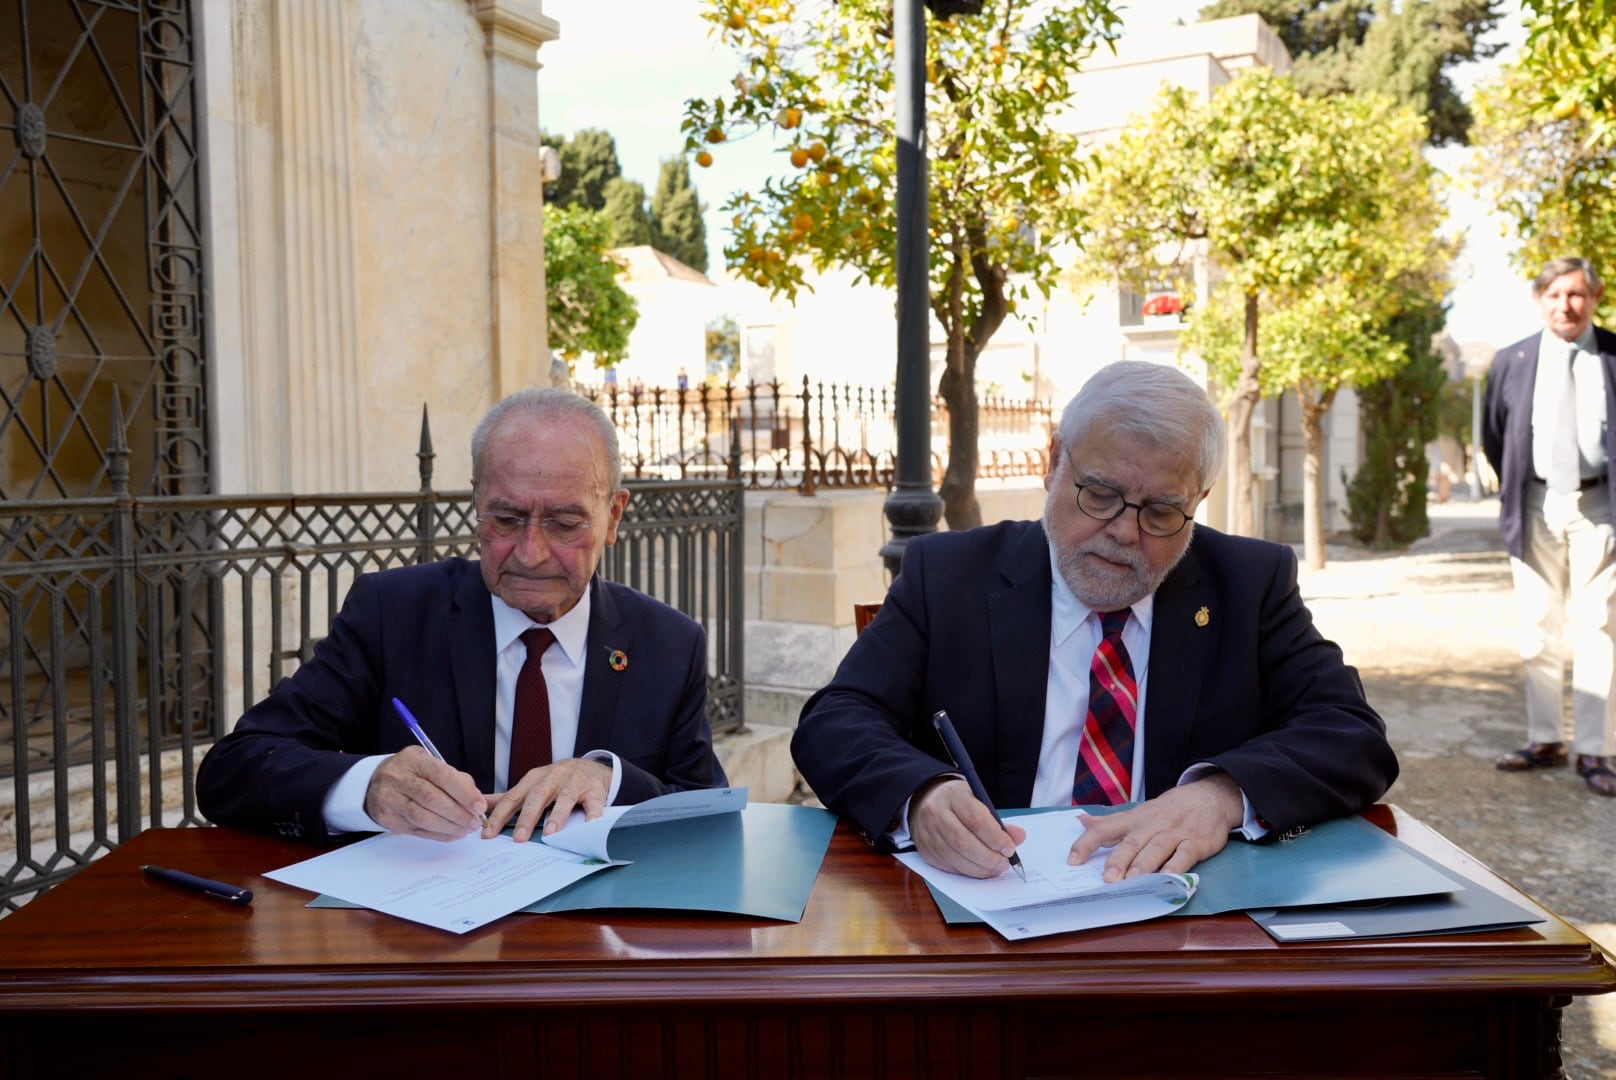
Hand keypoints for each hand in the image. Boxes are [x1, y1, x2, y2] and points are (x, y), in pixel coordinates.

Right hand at [364, 746, 487, 840]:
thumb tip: (476, 798)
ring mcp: (390, 799)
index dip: (464, 793)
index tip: (480, 806)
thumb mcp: (431, 764)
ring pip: (423, 818)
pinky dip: (438, 834)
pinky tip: (452, 834)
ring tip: (466, 829)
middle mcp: (399, 778)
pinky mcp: (388, 819)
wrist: (375, 782)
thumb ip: (455, 778)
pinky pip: (417, 830)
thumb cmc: (411, 773)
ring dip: (449, 827)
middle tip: (475, 822)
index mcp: (415, 760)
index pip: (442, 775)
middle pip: (432, 799)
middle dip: (459, 813)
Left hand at [483, 757, 612, 841]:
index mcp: (534, 779)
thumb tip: (480, 804)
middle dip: (527, 817)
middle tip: (519, 838)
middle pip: (537, 796)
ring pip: (564, 798)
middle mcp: (553, 778)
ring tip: (550, 834)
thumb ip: (509, 797)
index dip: (500, 815)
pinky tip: (590, 826)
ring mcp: (574, 783)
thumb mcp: (532, 784)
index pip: (513, 797)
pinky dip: (593, 814)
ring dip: (556, 816)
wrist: (591, 768)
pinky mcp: (594, 789)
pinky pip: (594, 802)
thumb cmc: (557, 780)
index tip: (488, 834)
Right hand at [911, 777, 1026, 878]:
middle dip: (988, 858)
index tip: (1010, 848)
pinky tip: (979, 869)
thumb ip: (997, 821)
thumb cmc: (958, 802)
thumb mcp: (978, 801)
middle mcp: (936, 814)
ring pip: (955, 858)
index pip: (976, 820)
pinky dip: (968, 872)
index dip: (995, 837)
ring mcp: (928, 834)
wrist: (925, 802)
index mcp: (953, 796)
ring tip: (995, 868)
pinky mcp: (925, 851)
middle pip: (964, 842)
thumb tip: (1019, 837)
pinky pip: (949, 867)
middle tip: (1004, 863)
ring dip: (980, 869)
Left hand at [1066, 771, 1243, 881]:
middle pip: (1132, 842)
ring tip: (1132, 880)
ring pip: (1156, 848)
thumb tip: (1080, 821)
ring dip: (1144, 864)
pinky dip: (1177, 866)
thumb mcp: (1137, 812)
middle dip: (1118, 860)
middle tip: (1107, 879)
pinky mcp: (1195, 843)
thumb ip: (1109, 821)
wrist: (1210, 797)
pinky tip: (1169, 878)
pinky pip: (1185, 855)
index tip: (1072, 860)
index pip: (1105, 828)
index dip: (1087, 843)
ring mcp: (1174, 833)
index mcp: (1134, 819)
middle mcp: (1152, 825)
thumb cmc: (1168, 810)